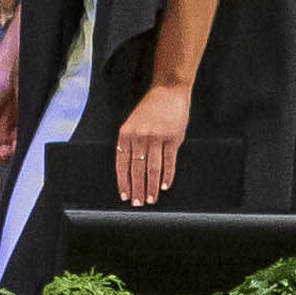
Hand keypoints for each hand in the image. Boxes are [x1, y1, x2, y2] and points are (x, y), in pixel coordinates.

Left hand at [115, 80, 193, 207]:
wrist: (168, 91)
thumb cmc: (150, 109)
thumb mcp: (133, 124)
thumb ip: (130, 144)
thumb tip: (129, 172)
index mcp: (126, 134)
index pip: (122, 164)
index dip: (123, 182)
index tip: (125, 196)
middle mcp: (140, 136)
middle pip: (137, 170)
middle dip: (137, 189)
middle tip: (138, 204)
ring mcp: (157, 137)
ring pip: (152, 169)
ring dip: (151, 187)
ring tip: (151, 199)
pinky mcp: (173, 138)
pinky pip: (169, 162)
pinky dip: (167, 176)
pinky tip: (165, 186)